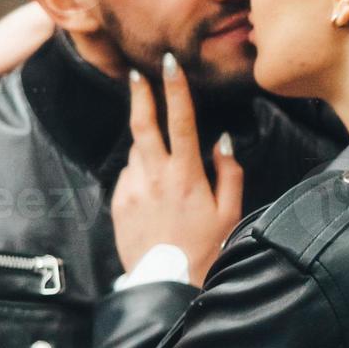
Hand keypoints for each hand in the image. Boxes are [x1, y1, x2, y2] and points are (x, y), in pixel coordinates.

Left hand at [112, 53, 242, 284]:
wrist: (168, 283)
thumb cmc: (206, 248)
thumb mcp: (230, 211)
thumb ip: (229, 171)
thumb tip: (222, 141)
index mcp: (186, 175)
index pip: (181, 121)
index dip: (176, 89)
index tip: (169, 64)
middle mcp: (155, 176)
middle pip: (143, 124)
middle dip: (140, 95)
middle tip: (136, 73)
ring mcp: (132, 189)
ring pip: (138, 153)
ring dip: (149, 149)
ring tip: (166, 170)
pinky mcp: (119, 203)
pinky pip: (130, 176)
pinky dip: (142, 174)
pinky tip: (155, 194)